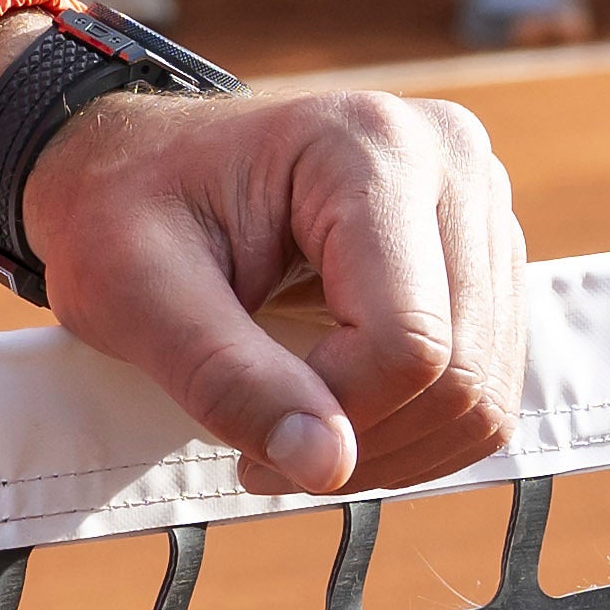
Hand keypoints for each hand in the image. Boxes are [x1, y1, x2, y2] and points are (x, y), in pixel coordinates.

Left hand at [0, 53, 526, 495]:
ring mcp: (476, 201)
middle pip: (462, 369)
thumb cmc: (121, 213)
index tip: (244, 434)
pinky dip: (418, 429)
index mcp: (367, 145)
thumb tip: (329, 464)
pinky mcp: (481, 250)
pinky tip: (337, 412)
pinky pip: (488, 381)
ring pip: (486, 388)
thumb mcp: (137, 292)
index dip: (337, 416)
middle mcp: (448, 157)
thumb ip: (228, 378)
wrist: (132, 168)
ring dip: (393, 445)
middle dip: (365, 441)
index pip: (409, 340)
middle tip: (262, 449)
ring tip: (292, 429)